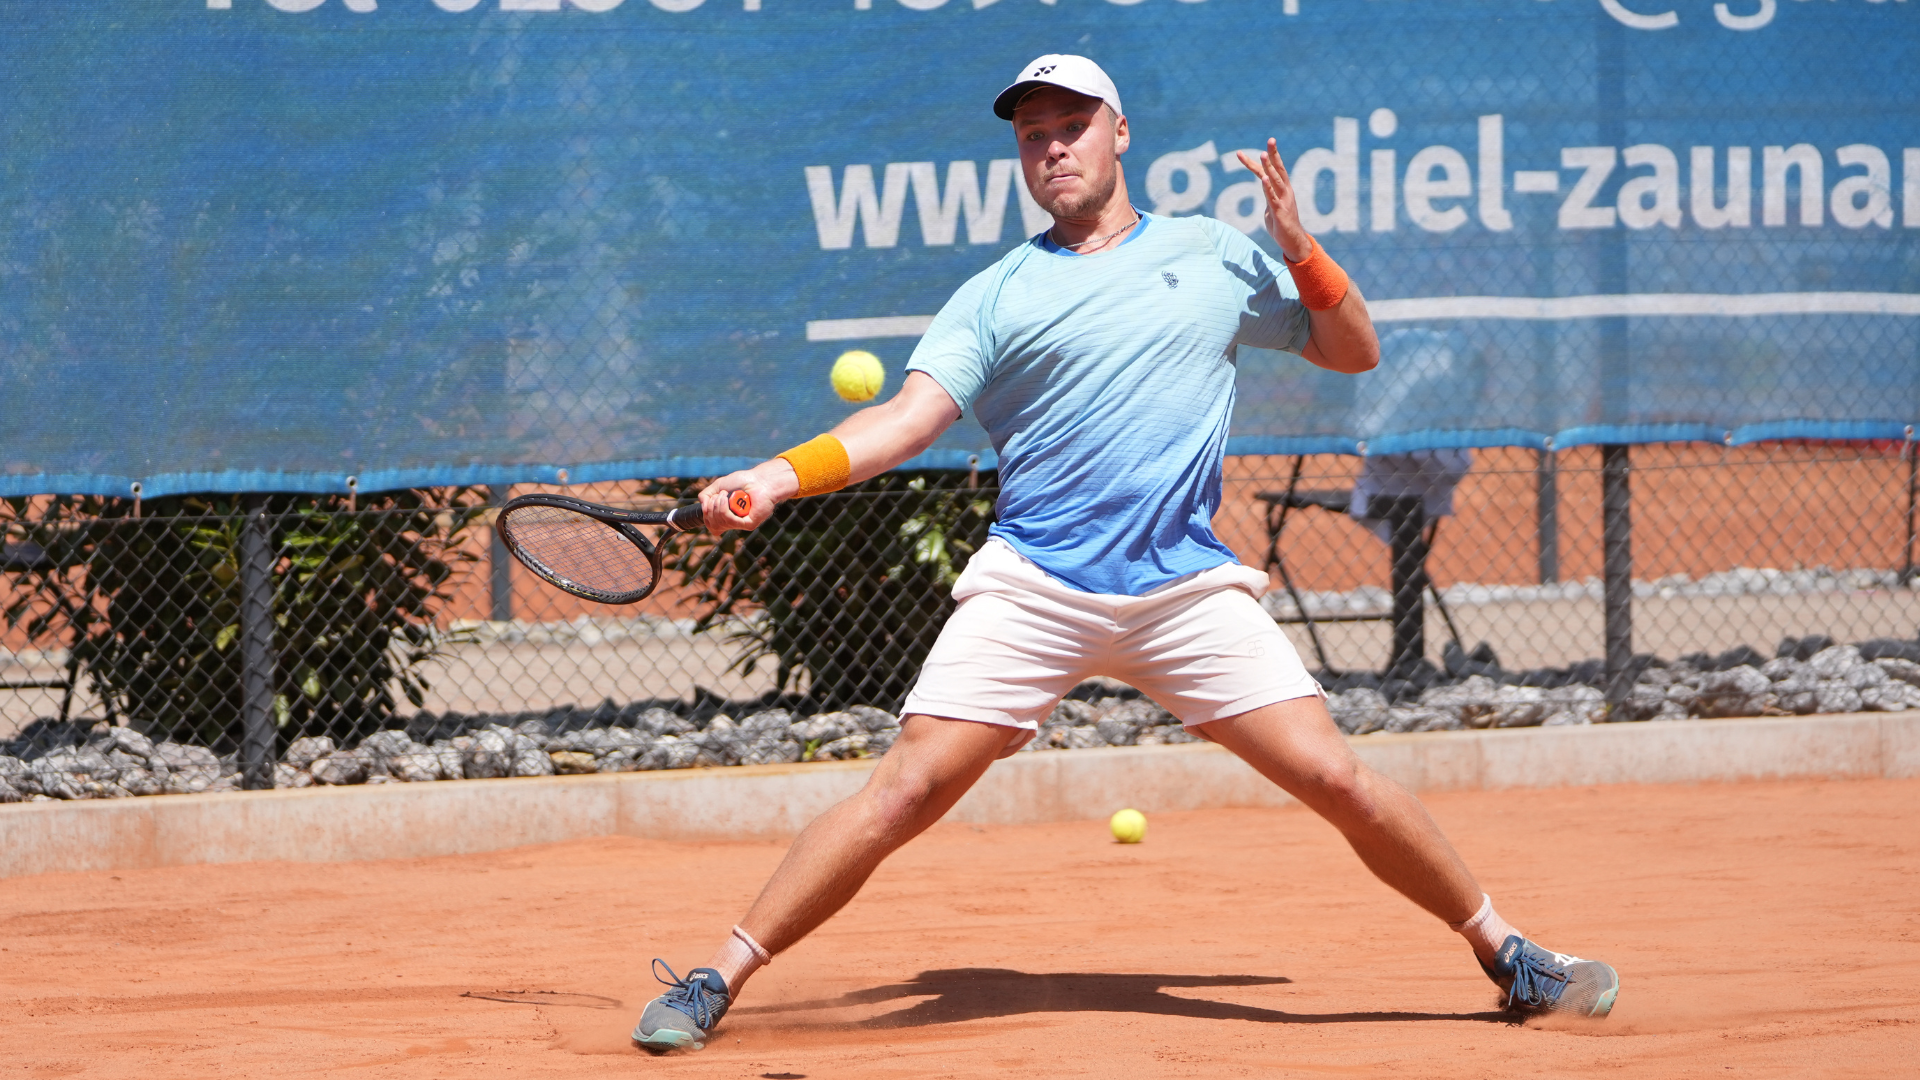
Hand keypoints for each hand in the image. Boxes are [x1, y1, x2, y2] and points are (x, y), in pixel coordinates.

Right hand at [698, 459, 797, 533]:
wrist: (759, 480)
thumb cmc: (742, 482)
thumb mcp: (718, 486)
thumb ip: (706, 495)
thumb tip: (703, 508)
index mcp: (727, 517)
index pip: (711, 526)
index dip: (706, 515)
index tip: (710, 500)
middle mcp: (734, 522)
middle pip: (712, 525)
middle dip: (711, 508)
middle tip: (720, 495)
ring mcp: (741, 524)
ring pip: (720, 523)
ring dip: (718, 505)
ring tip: (725, 494)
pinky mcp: (749, 524)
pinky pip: (730, 521)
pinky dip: (724, 508)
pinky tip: (727, 498)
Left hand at [1236, 139, 1312, 261]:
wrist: (1292, 241)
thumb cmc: (1281, 225)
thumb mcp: (1272, 208)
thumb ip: (1269, 197)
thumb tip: (1265, 192)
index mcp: (1282, 189)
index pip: (1272, 170)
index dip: (1265, 159)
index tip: (1258, 147)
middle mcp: (1285, 191)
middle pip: (1278, 169)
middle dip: (1273, 155)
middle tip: (1270, 140)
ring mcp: (1283, 200)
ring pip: (1276, 180)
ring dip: (1269, 167)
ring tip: (1264, 155)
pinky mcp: (1280, 211)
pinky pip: (1272, 197)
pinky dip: (1267, 187)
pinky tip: (1263, 177)